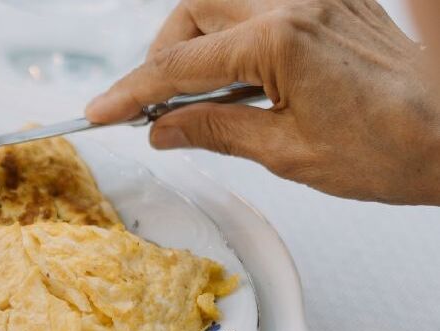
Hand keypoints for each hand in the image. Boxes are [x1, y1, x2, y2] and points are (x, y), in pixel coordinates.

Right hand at [86, 0, 439, 204]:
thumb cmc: (391, 149)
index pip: (178, 64)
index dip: (131, 91)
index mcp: (281, 40)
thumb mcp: (287, 153)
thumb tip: (163, 127)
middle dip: (165, 57)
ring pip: (222, 1)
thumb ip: (215, 130)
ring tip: (203, 97)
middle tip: (160, 108)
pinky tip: (241, 78)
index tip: (101, 110)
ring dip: (199, 43)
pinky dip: (235, 36)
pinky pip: (260, 5)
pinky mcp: (332, 3)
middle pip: (193, 12)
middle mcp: (297, 4)